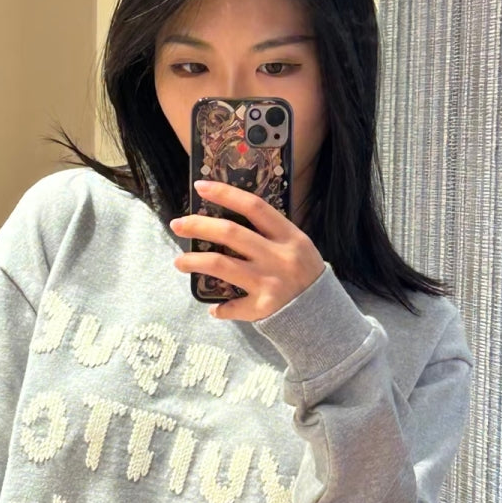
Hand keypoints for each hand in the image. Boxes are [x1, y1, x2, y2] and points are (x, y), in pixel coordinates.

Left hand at [170, 180, 325, 321]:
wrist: (324, 315)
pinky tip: (213, 308)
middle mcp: (278, 257)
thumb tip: (227, 223)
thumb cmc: (304, 274)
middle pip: (230, 233)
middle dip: (198, 225)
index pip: (254, 207)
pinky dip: (220, 307)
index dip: (225, 194)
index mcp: (289, 236)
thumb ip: (269, 234)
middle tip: (177, 224)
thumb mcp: (296, 246)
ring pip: (222, 265)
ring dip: (195, 261)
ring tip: (179, 261)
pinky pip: (233, 306)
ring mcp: (270, 283)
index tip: (200, 187)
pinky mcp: (264, 308)